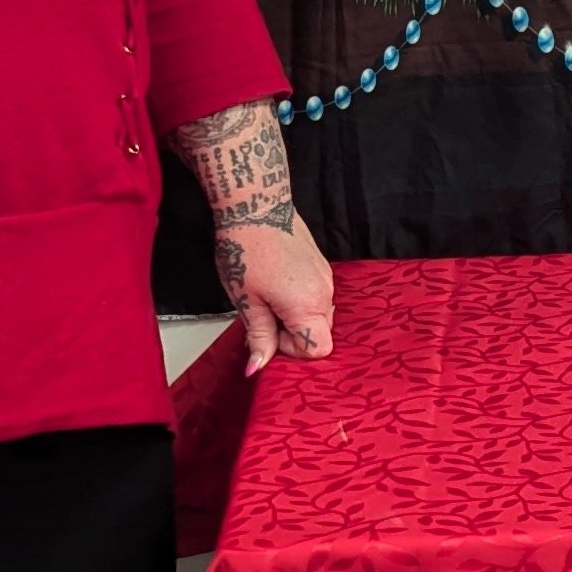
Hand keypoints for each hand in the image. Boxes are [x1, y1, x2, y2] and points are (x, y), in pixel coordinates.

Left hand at [219, 209, 335, 369]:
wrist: (254, 205)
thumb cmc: (247, 248)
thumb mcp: (247, 301)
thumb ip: (259, 337)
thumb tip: (258, 366)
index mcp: (308, 305)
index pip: (317, 349)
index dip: (291, 350)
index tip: (268, 334)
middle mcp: (325, 292)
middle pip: (318, 333)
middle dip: (290, 333)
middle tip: (262, 314)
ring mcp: (325, 277)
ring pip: (316, 314)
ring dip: (293, 315)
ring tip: (266, 296)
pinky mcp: (320, 265)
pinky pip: (315, 295)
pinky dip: (297, 299)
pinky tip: (274, 283)